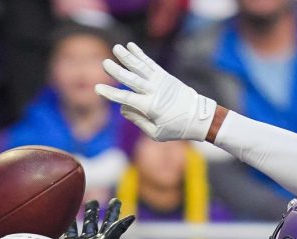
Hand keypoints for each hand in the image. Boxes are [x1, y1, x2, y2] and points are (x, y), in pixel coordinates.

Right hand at [61, 198, 135, 238]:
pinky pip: (68, 232)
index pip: (110, 223)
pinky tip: (66, 216)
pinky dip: (68, 224)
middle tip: (94, 201)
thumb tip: (132, 217)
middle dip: (94, 211)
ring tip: (79, 204)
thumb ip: (117, 229)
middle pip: (93, 222)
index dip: (113, 212)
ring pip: (80, 226)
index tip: (115, 201)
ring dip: (80, 217)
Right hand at [97, 40, 218, 143]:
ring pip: (141, 67)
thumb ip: (138, 120)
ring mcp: (160, 82)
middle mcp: (155, 91)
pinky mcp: (165, 76)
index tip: (98, 89)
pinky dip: (140, 55)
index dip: (111, 93)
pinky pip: (150, 63)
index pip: (126, 98)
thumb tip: (123, 108)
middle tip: (104, 63)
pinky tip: (130, 46)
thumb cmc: (176, 128)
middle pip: (132, 79)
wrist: (199, 117)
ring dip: (128, 57)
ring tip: (116, 48)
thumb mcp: (156, 133)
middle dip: (117, 71)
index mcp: (151, 107)